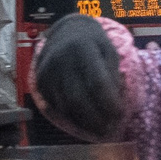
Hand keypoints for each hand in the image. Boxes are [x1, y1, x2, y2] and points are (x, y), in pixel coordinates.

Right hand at [30, 13, 129, 139]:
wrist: (67, 31)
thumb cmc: (94, 44)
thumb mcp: (109, 51)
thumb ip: (113, 75)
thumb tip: (115, 106)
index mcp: (82, 48)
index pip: (97, 82)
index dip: (109, 102)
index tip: (120, 114)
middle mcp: (61, 59)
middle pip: (78, 99)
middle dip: (96, 118)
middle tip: (110, 128)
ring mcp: (47, 71)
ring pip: (65, 106)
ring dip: (84, 122)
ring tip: (99, 127)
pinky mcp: (40, 82)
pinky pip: (56, 106)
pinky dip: (71, 116)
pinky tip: (84, 119)